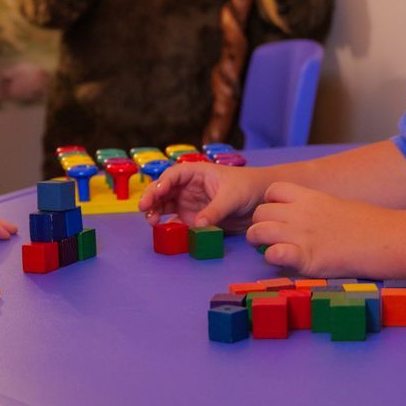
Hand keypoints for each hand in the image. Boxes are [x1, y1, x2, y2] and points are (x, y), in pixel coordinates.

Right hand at [138, 161, 264, 231]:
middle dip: (152, 198)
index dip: (162, 182)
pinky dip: (168, 227)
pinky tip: (164, 232)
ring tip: (151, 221)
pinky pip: (176, 222)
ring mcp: (189, 203)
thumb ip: (215, 210)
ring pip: (165, 206)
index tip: (156, 192)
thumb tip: (198, 224)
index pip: (173, 175)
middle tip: (144, 209)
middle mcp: (188, 187)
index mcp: (196, 173)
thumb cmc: (247, 188)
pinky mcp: (193, 219)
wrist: (261, 201)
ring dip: (156, 212)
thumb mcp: (232, 197)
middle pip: (164, 191)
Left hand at [245, 181, 380, 275]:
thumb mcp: (334, 206)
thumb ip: (313, 209)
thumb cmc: (364, 225)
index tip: (278, 214)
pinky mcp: (305, 258)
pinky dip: (271, 257)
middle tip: (268, 236)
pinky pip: (274, 254)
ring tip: (266, 248)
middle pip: (260, 212)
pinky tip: (280, 259)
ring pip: (258, 231)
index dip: (270, 202)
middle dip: (260, 223)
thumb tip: (302, 218)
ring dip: (258, 240)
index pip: (273, 190)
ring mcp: (301, 235)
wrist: (381, 239)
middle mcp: (300, 213)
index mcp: (309, 197)